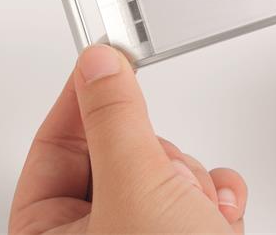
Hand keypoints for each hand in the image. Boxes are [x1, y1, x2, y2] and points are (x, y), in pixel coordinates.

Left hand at [9, 45, 247, 233]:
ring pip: (169, 167)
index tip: (102, 60)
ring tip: (198, 213)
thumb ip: (115, 121)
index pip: (54, 146)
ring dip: (193, 181)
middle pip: (123, 151)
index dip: (81, 99)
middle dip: (159, 157)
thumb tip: (98, 66)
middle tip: (165, 175)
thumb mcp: (135, 193)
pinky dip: (218, 195)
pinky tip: (220, 215)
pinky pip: (201, 189)